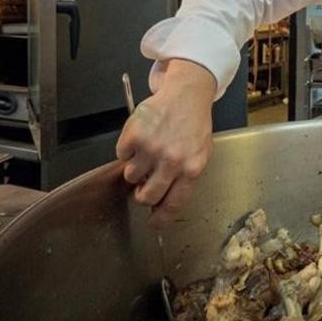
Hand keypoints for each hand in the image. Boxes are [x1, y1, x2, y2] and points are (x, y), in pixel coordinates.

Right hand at [115, 59, 215, 226]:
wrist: (187, 95)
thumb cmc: (193, 126)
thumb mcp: (200, 154)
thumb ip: (184, 178)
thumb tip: (164, 204)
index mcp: (191, 169)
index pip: (173, 204)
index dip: (160, 219)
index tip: (152, 225)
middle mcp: (171, 161)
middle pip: (146, 196)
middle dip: (142, 195)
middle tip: (143, 186)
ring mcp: (151, 148)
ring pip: (130, 176)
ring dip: (135, 169)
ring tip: (147, 152)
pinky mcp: (134, 135)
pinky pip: (121, 155)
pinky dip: (127, 150)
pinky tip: (141, 138)